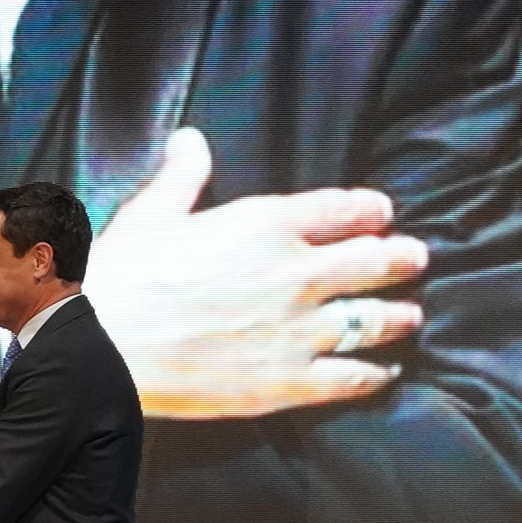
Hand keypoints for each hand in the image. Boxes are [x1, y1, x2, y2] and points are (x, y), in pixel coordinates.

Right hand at [83, 128, 427, 418]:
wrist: (105, 348)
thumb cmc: (124, 274)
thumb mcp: (153, 212)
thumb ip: (184, 175)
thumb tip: (191, 139)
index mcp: (269, 224)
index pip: (346, 209)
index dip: (374, 210)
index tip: (386, 212)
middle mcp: (299, 274)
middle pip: (376, 262)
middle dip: (403, 258)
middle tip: (417, 258)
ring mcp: (301, 332)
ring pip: (375, 320)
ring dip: (399, 315)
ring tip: (411, 315)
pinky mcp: (291, 383)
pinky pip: (353, 377)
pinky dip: (376, 373)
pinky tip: (386, 371)